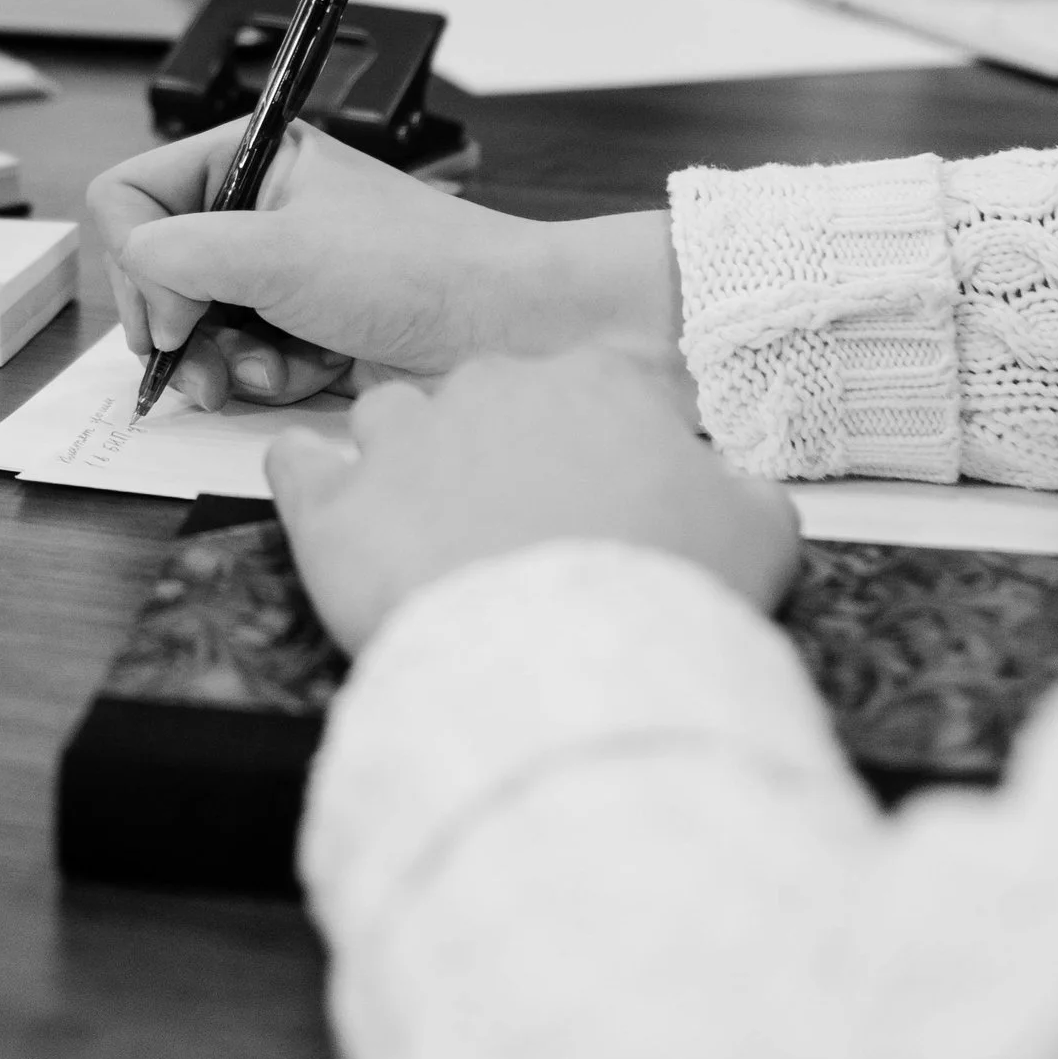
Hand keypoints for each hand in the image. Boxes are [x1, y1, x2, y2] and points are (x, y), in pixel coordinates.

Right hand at [89, 117, 678, 409]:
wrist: (507, 328)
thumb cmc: (412, 269)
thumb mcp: (277, 249)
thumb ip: (178, 256)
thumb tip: (140, 293)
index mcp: (246, 156)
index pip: (129, 196)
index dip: (135, 262)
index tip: (169, 316)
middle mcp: (254, 209)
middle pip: (152, 271)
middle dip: (177, 328)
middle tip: (204, 368)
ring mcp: (275, 272)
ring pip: (191, 326)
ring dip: (224, 361)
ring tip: (277, 371)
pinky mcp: (299, 328)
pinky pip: (238, 360)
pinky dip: (264, 378)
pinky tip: (311, 375)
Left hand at [269, 349, 798, 654]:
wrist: (571, 674)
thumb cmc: (667, 599)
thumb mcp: (759, 535)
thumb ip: (746, 491)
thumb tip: (736, 487)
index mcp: (595, 384)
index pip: (599, 384)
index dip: (608, 439)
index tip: (609, 489)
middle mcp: (490, 388)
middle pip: (490, 399)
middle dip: (504, 450)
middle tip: (524, 525)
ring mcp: (403, 441)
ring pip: (389, 417)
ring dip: (407, 458)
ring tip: (429, 525)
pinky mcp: (334, 507)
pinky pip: (299, 464)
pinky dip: (310, 480)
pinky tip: (334, 509)